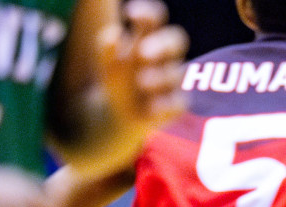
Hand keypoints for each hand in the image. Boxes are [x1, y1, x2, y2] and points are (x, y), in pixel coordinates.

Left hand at [98, 0, 187, 142]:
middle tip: (143, 54)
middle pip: (176, 41)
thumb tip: (113, 35)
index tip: (130, 15)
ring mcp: (171, 81)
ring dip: (159, 77)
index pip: (155, 19)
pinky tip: (150, 107)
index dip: (147, 14)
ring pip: (175, 74)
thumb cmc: (118, 79)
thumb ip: (107, 47)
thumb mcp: (107, 62)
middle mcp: (164, 57)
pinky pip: (178, 102)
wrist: (120, 114)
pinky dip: (165, 104)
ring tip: (141, 83)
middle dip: (162, 45)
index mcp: (149, 38)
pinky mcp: (175, 104)